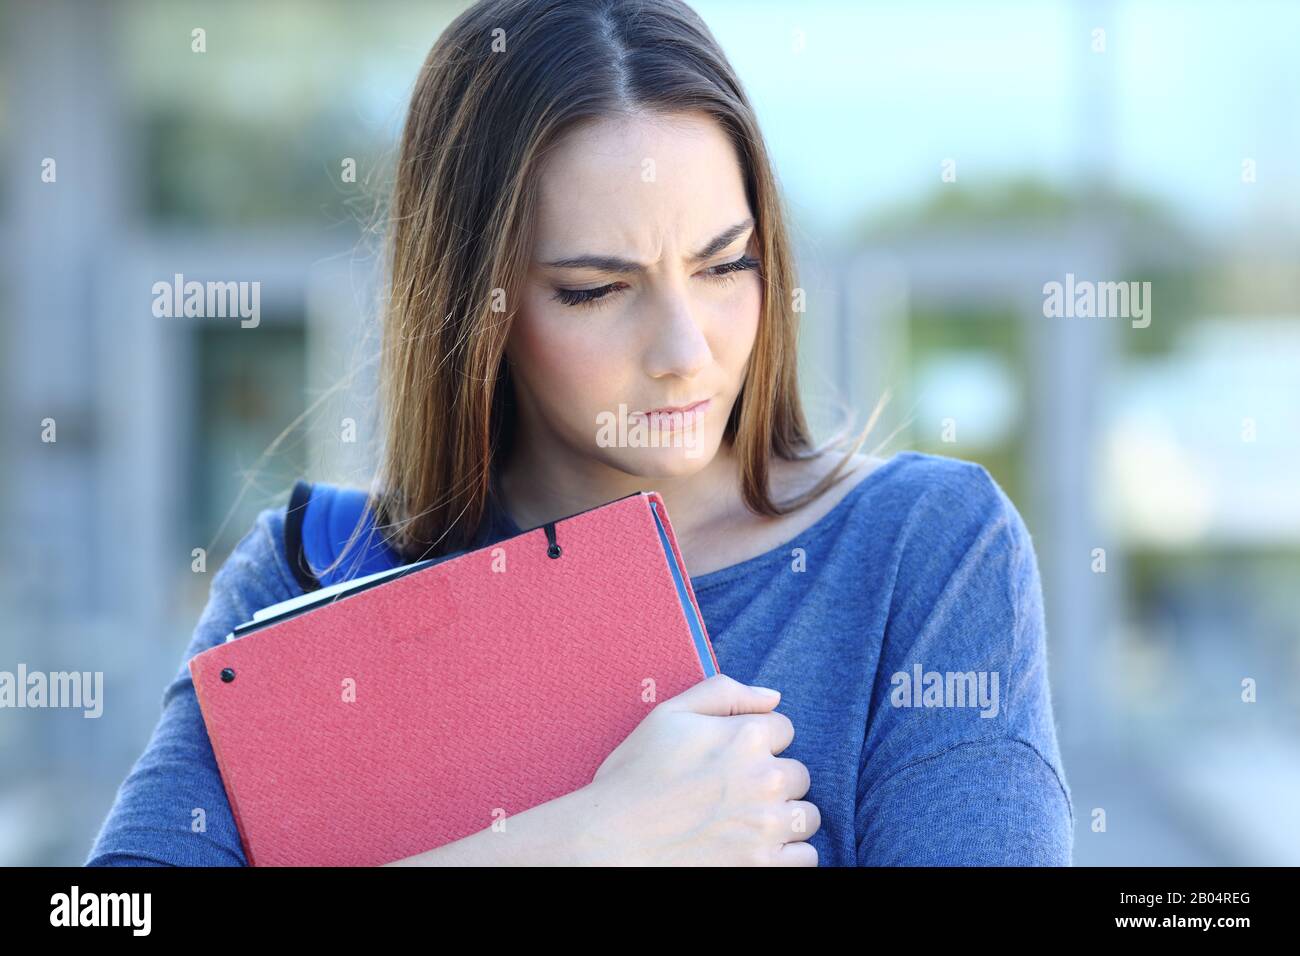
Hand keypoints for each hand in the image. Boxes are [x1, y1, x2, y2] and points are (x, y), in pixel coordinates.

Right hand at [576, 674, 819, 864]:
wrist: (611, 841)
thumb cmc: (634, 776)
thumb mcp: (668, 715)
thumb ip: (724, 693)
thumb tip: (774, 697)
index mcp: (745, 736)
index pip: (785, 729)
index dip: (758, 741)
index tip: (731, 758)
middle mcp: (765, 778)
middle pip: (799, 773)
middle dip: (773, 780)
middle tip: (735, 793)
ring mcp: (767, 826)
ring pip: (807, 816)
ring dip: (785, 817)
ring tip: (749, 822)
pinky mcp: (763, 865)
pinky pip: (807, 857)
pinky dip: (789, 854)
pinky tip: (757, 848)